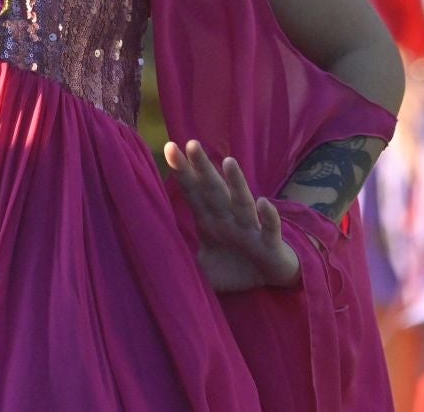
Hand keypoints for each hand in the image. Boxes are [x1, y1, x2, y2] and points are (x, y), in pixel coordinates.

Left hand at [164, 139, 300, 292]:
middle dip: (203, 168)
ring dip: (236, 183)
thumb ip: (181, 262)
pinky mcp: (270, 244)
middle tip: (192, 144)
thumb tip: (154, 262)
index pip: (193, 192)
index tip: (170, 147)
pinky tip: (263, 203)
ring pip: (241, 202)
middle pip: (213, 189)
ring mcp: (249, 229)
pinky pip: (269, 229)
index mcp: (209, 220)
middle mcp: (228, 218)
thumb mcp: (202, 268)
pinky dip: (268, 217)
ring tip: (228, 161)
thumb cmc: (234, 267)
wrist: (270, 279)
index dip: (182, 172)